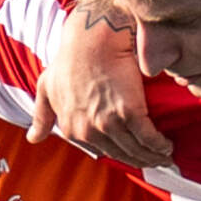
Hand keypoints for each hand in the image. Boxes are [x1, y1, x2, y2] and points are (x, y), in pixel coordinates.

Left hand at [41, 3, 174, 170]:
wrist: (92, 39)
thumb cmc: (69, 58)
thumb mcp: (46, 87)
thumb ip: (41, 115)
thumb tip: (33, 138)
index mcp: (71, 128)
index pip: (100, 151)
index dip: (119, 153)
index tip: (133, 154)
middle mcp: (88, 131)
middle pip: (121, 154)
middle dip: (140, 160)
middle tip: (155, 160)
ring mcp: (108, 124)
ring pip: (136, 150)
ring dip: (153, 156)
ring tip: (165, 154)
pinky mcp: (129, 112)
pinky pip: (148, 138)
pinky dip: (159, 144)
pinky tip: (167, 144)